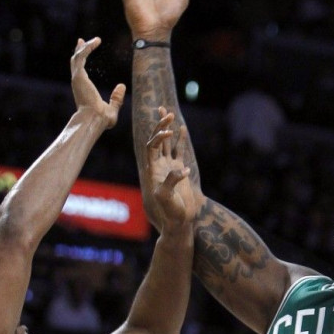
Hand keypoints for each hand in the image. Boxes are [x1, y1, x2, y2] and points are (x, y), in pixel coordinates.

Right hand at [70, 37, 124, 127]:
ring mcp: (77, 79)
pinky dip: (87, 48)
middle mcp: (78, 82)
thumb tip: (122, 86)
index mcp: (83, 89)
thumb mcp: (112, 108)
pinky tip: (96, 42)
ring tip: (96, 40)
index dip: (82, 60)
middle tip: (81, 41)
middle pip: (75, 62)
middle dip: (79, 50)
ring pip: (77, 57)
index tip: (84, 50)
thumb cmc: (101, 119)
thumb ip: (117, 98)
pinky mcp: (79, 76)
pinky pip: (81, 57)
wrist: (94, 120)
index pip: (80, 71)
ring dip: (85, 47)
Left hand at [145, 107, 195, 230]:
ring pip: (166, 144)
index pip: (151, 148)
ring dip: (167, 128)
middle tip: (165, 111)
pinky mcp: (179, 171)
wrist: (179, 222)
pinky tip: (182, 129)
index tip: (168, 131)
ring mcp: (169, 167)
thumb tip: (182, 170)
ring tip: (168, 112)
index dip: (157, 137)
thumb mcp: (167, 200)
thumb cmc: (171, 213)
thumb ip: (171, 183)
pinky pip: (179, 152)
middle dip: (160, 126)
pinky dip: (180, 140)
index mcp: (152, 171)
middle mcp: (158, 166)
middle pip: (156, 141)